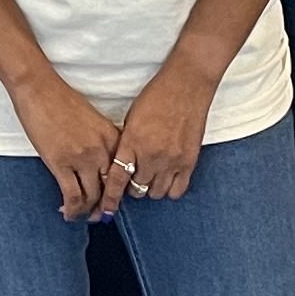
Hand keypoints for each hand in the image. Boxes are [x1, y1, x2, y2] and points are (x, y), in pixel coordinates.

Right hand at [7, 71, 126, 220]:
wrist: (39, 89)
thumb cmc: (61, 100)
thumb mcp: (93, 120)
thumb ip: (101, 141)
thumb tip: (98, 166)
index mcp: (113, 138)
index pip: (123, 173)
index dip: (117, 191)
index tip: (112, 200)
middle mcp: (103, 150)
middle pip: (110, 188)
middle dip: (105, 206)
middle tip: (99, 215)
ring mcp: (83, 158)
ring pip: (92, 196)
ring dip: (87, 211)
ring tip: (81, 215)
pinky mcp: (62, 164)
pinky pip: (73, 196)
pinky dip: (72, 210)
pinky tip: (67, 213)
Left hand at [107, 72, 209, 209]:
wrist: (186, 85)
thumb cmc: (156, 97)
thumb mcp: (132, 119)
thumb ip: (126, 145)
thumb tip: (122, 167)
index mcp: (132, 142)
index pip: (116, 179)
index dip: (110, 198)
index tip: (105, 210)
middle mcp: (151, 155)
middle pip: (136, 189)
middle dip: (133, 186)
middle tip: (135, 176)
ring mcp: (172, 160)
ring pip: (156, 193)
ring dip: (151, 187)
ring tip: (152, 174)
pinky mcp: (189, 162)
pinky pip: (177, 190)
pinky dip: (170, 188)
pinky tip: (168, 177)